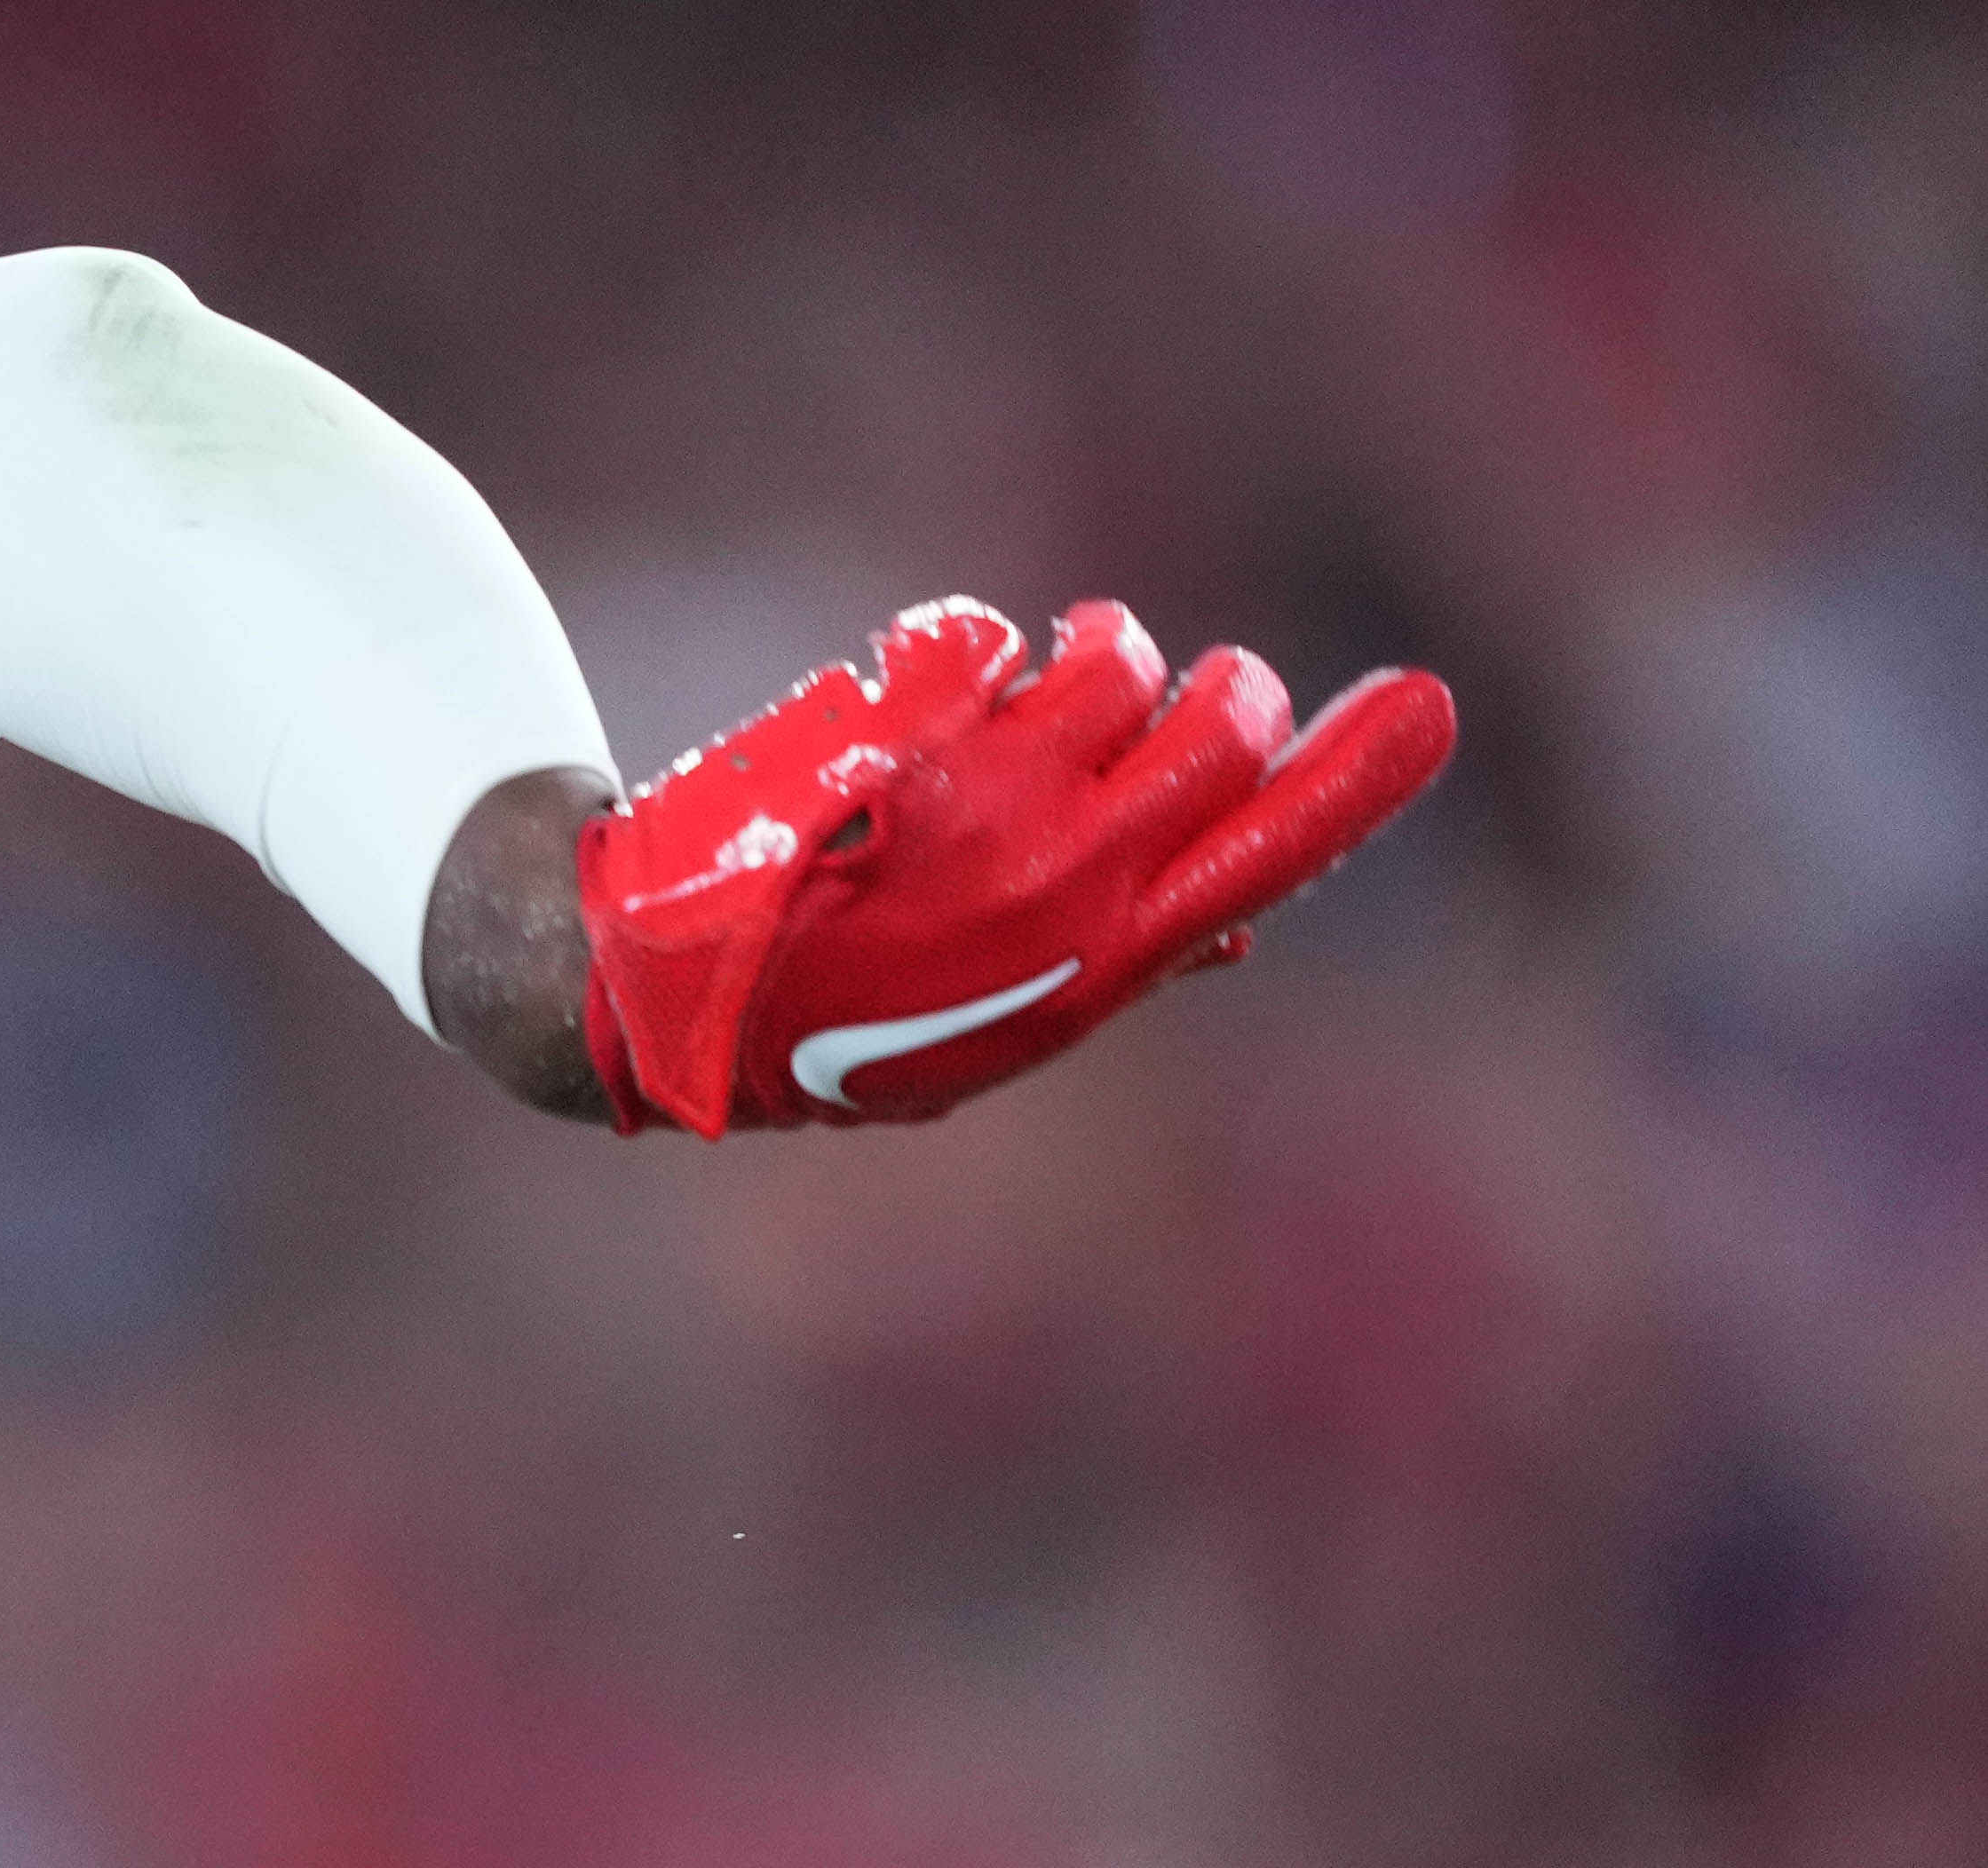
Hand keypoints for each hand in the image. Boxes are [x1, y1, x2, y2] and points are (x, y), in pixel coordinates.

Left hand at [578, 595, 1454, 1134]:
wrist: (640, 1001)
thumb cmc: (820, 1022)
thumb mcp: (980, 1032)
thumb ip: (1119, 965)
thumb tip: (1246, 939)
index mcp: (1101, 964)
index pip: (1274, 853)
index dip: (1358, 776)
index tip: (1425, 704)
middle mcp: (1066, 880)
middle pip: (1227, 720)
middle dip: (1212, 689)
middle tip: (1158, 699)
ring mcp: (987, 803)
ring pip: (1115, 657)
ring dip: (1082, 659)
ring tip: (1013, 709)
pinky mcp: (905, 733)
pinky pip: (989, 637)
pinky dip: (958, 651)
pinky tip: (896, 709)